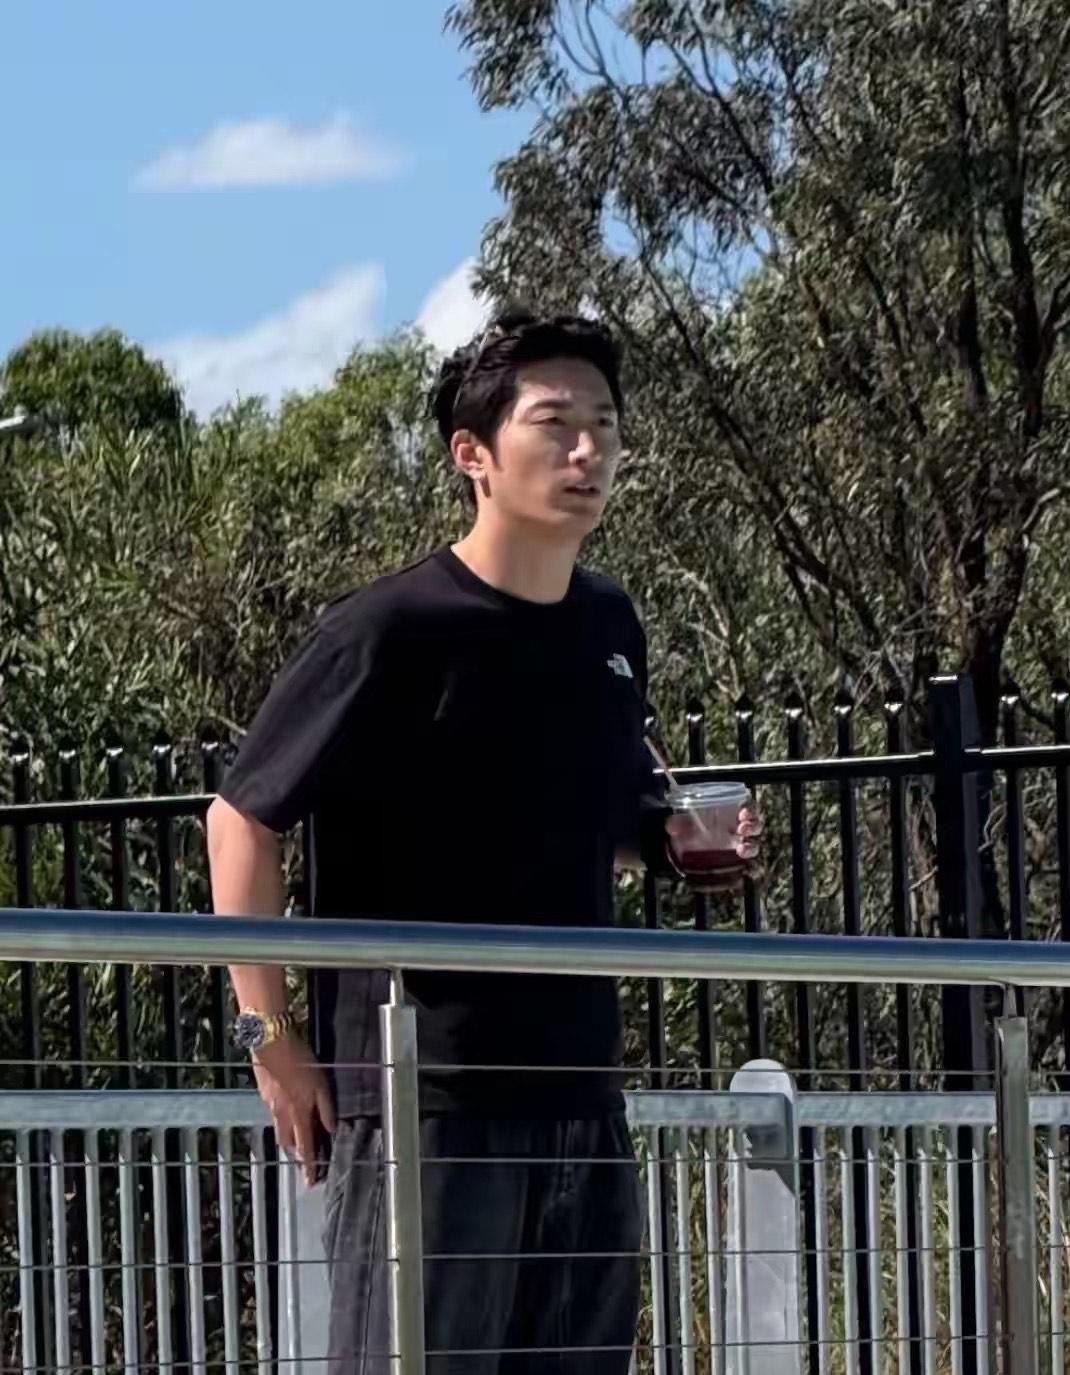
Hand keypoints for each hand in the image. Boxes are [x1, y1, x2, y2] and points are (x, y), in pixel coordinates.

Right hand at [251, 1032, 335, 1185]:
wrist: (272, 1044)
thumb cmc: (302, 1062)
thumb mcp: (322, 1085)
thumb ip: (326, 1109)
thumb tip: (332, 1129)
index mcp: (299, 1114)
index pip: (305, 1147)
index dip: (308, 1166)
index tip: (310, 1182)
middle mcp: (282, 1114)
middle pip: (287, 1142)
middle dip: (296, 1151)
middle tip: (305, 1153)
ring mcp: (269, 1104)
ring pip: (279, 1129)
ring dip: (288, 1135)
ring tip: (297, 1130)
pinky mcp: (263, 1093)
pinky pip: (273, 1112)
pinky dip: (281, 1116)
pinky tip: (286, 1105)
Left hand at [665, 803, 763, 894]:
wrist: (684, 850)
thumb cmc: (688, 829)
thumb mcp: (681, 823)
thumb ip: (677, 823)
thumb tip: (671, 826)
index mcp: (731, 814)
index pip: (749, 808)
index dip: (750, 810)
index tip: (742, 813)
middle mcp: (740, 830)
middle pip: (756, 826)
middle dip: (753, 826)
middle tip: (742, 829)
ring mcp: (740, 847)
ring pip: (755, 846)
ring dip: (752, 848)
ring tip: (742, 850)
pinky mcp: (738, 865)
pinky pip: (751, 869)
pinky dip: (752, 871)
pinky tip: (746, 873)